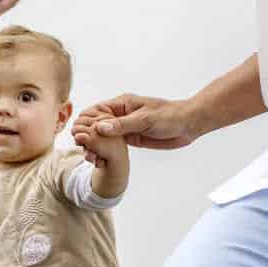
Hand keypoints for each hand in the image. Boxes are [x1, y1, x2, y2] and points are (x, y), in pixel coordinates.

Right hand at [71, 93, 196, 151]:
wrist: (188, 125)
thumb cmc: (169, 116)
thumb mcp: (145, 120)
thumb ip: (123, 125)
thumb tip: (99, 128)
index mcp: (122, 104)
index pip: (95, 111)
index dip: (86, 122)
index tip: (80, 135)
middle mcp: (120, 115)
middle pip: (95, 125)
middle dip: (87, 137)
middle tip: (84, 150)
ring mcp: (125, 127)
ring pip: (102, 137)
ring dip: (95, 147)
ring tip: (91, 159)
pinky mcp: (131, 138)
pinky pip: (113, 145)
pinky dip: (105, 152)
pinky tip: (100, 162)